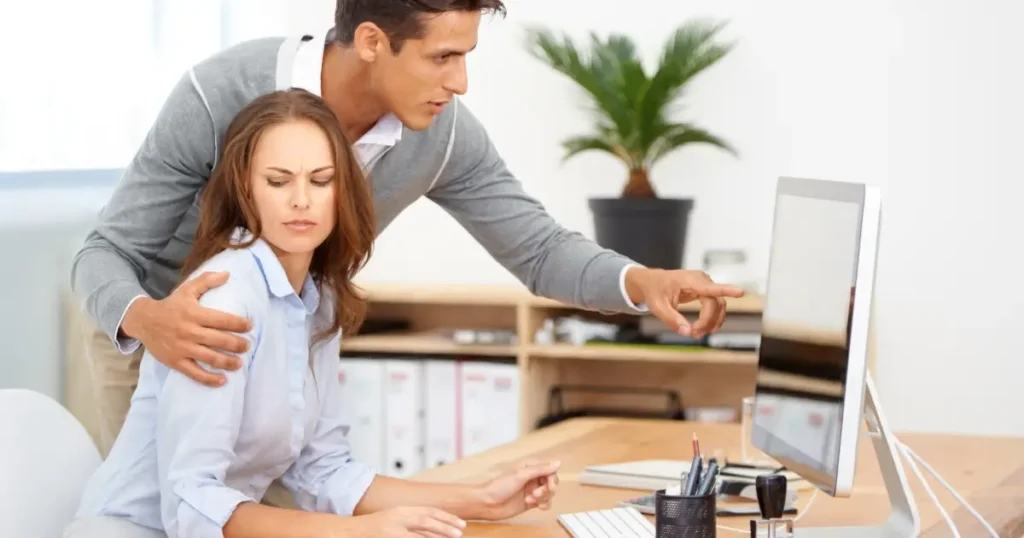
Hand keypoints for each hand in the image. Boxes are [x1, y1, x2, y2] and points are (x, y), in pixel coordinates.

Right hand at [120, 271, 250, 385]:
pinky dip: (209, 379)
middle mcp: (190, 332)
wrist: (143, 321)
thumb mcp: (187, 290)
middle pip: (220, 340)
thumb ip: (207, 281)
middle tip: (248, 346)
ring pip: (210, 358)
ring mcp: (182, 348)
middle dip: (238, 345)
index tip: (250, 326)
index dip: (239, 324)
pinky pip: (195, 373)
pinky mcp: (176, 362)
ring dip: (228, 362)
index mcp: (194, 314)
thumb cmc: (170, 305)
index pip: (222, 320)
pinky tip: (222, 381)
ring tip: (239, 363)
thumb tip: (227, 274)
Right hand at [335, 506, 466, 537]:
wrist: (348, 532)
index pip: (428, 511)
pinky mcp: (389, 536)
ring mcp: (393, 528)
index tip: (460, 523)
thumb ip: (408, 523)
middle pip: (427, 519)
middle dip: (446, 525)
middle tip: (461, 531)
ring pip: (421, 530)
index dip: (445, 517)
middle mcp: (398, 517)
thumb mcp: (392, 521)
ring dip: (438, 534)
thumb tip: (429, 529)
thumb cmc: (371, 529)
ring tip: (453, 537)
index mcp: (400, 511)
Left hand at [476, 459, 560, 520]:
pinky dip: (544, 505)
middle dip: (547, 489)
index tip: (549, 485)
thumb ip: (540, 469)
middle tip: (537, 494)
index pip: (550, 469)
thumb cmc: (499, 486)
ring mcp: (532, 490)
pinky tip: (537, 506)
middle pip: (551, 482)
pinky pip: (545, 502)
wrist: (487, 503)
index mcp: (530, 467)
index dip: (552, 478)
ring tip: (531, 500)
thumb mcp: (521, 475)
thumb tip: (558, 463)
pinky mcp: (531, 502)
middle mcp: (532, 477)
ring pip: (549, 493)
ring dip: (544, 497)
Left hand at [624, 266, 745, 337]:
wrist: (653, 282)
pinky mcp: (706, 291)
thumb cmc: (655, 291)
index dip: (726, 290)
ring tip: (698, 333)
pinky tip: (704, 328)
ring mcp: (705, 285)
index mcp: (689, 281)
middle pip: (715, 303)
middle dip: (708, 321)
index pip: (710, 287)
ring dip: (712, 321)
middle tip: (695, 334)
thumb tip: (687, 332)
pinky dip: (712, 318)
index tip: (740, 292)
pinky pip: (715, 305)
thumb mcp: (658, 307)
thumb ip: (672, 319)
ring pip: (718, 306)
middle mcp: (701, 280)